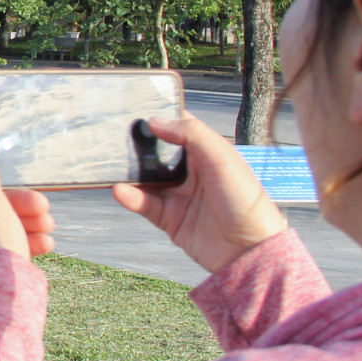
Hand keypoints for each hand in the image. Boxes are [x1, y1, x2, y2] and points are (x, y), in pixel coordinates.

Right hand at [111, 115, 287, 274]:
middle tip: (114, 134)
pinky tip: (120, 190)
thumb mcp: (222, 159)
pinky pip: (144, 204)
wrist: (250, 252)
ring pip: (146, 179)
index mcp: (208, 153)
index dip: (162, 118)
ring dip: (129, 173)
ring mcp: (180, 196)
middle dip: (138, 145)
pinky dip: (130, 197)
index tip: (137, 108)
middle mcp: (192, 172)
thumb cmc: (247, 203)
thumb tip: (156, 121)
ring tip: (111, 163)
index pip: (180, 129)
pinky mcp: (170, 219)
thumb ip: (191, 134)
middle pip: (158, 153)